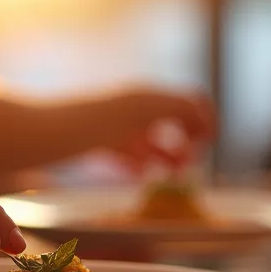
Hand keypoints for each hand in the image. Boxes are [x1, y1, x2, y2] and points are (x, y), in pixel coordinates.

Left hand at [99, 88, 213, 170]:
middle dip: (189, 143)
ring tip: (173, 175)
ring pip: (155, 144)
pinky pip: (132, 157)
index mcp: (152, 96)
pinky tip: (140, 174)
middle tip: (190, 164)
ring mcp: (124, 127)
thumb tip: (206, 117)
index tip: (208, 142)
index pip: (192, 100)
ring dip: (170, 158)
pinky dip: (141, 166)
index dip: (206, 119)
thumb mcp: (150, 108)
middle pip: (177, 123)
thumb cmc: (106, 119)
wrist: (63, 131)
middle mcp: (140, 108)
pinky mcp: (108, 146)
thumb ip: (181, 107)